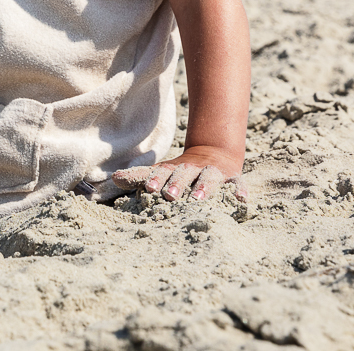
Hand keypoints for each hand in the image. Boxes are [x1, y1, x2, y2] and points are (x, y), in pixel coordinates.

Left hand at [112, 145, 246, 202]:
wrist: (214, 153)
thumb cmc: (180, 171)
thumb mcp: (161, 171)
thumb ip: (138, 176)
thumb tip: (113, 178)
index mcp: (174, 168)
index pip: (162, 171)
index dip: (156, 178)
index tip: (149, 187)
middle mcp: (193, 169)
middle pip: (184, 174)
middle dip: (177, 184)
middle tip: (169, 195)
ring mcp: (214, 173)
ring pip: (210, 178)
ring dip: (205, 187)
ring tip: (199, 199)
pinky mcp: (234, 179)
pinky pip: (238, 185)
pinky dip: (239, 191)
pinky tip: (240, 200)